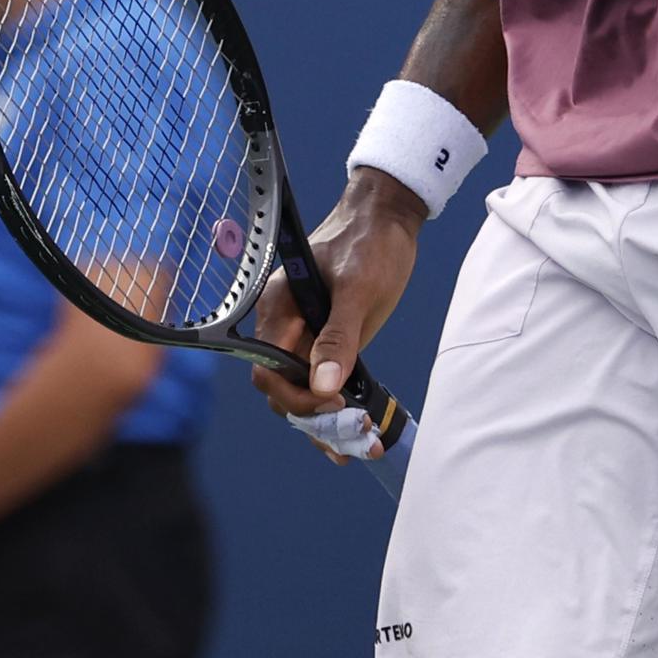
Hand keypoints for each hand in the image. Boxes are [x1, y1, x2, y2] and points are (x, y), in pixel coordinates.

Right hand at [252, 171, 423, 442]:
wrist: (388, 213)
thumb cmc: (369, 240)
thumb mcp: (357, 288)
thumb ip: (338, 336)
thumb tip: (323, 387)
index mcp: (279, 309)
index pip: (269, 370)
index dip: (295, 395)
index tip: (332, 403)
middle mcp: (287, 327)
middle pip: (283, 389)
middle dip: (313, 417)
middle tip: (352, 434)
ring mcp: (309, 335)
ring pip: (304, 392)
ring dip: (328, 422)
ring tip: (361, 445)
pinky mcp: (332, 340)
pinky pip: (325, 382)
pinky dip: (339, 407)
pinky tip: (357, 432)